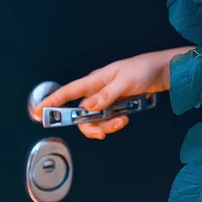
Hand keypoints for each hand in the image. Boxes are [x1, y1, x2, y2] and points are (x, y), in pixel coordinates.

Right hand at [32, 48, 190, 139]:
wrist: (164, 71)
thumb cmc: (144, 69)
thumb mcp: (125, 82)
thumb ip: (106, 95)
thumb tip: (87, 108)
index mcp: (96, 80)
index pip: (68, 92)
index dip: (51, 102)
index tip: (37, 112)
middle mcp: (98, 90)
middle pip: (81, 114)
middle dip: (90, 125)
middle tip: (102, 132)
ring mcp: (108, 98)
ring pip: (95, 119)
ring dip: (106, 126)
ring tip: (121, 122)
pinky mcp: (117, 104)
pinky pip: (108, 119)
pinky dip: (114, 123)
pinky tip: (124, 119)